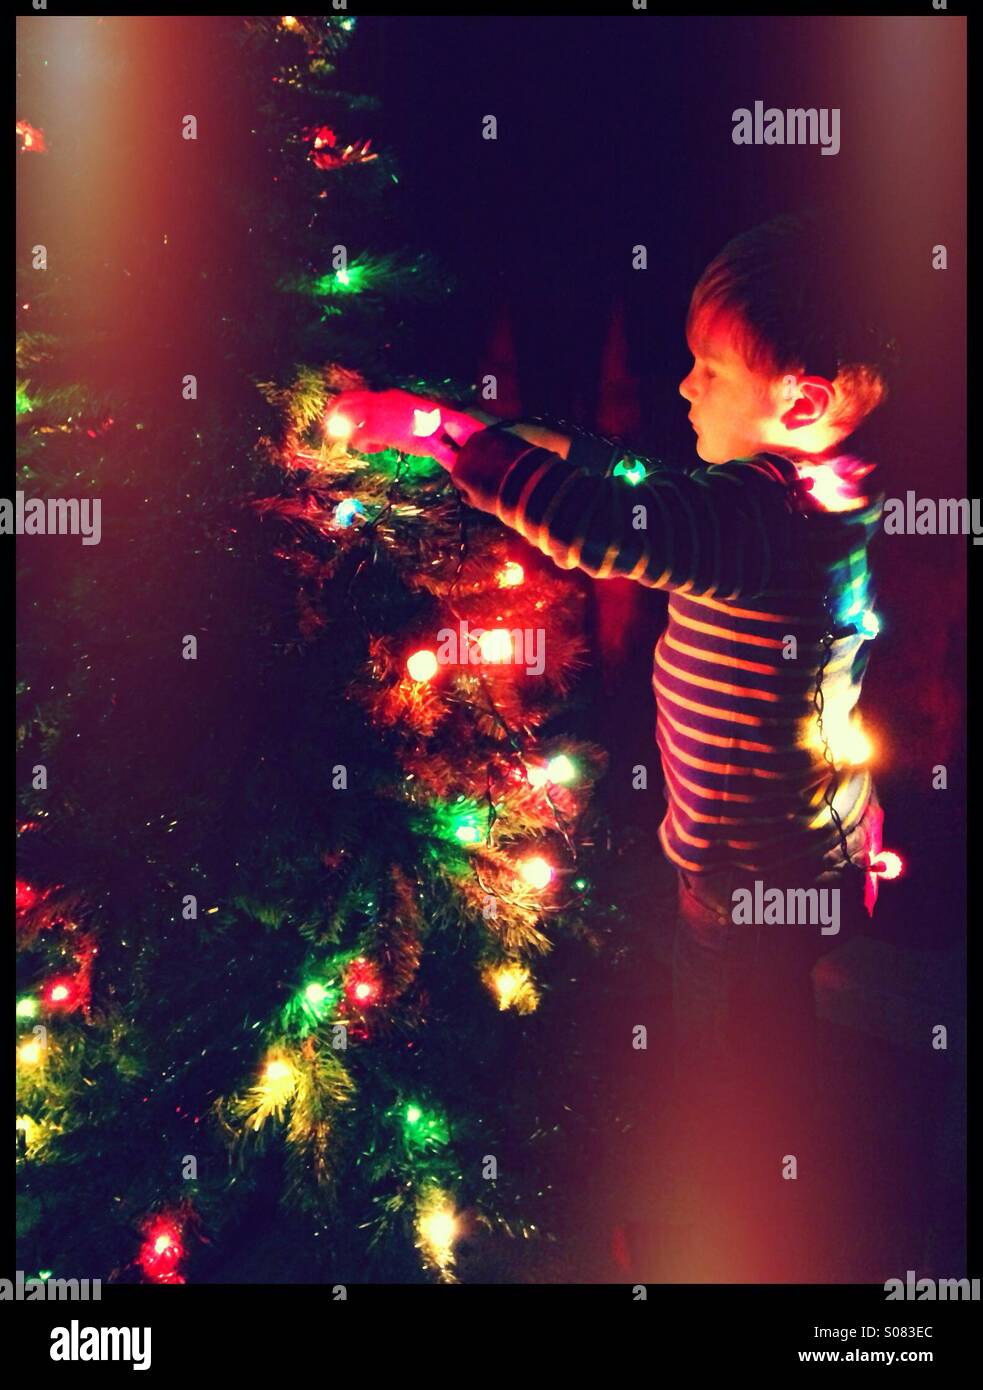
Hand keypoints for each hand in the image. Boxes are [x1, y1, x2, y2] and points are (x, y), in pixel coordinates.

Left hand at [326, 388, 479, 469]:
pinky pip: (360, 438)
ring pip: (349, 420)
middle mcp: (381, 400)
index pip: (359, 396)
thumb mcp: (413, 418)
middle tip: (332, 428)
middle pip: (345, 401)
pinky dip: (365, 446)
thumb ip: (399, 418)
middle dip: (334, 414)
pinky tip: (379, 449)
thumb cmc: (433, 426)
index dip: (346, 406)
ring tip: (365, 444)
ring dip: (352, 434)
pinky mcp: (378, 428)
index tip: (339, 415)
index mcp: (390, 396)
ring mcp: (378, 413)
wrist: (442, 428)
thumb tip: (392, 428)